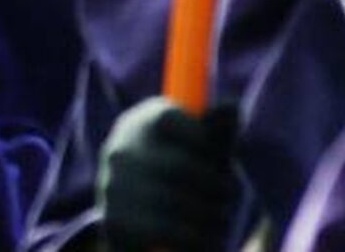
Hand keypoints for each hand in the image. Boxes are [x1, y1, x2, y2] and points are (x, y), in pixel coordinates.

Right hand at [98, 97, 240, 251]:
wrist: (138, 221)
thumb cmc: (180, 175)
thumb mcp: (200, 151)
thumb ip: (216, 130)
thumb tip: (232, 105)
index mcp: (141, 122)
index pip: (170, 119)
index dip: (202, 141)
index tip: (218, 159)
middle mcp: (120, 149)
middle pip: (180, 166)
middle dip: (216, 186)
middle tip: (232, 195)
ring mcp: (112, 185)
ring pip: (175, 202)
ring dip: (210, 216)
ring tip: (223, 220)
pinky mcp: (113, 220)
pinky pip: (164, 230)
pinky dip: (194, 238)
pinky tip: (206, 238)